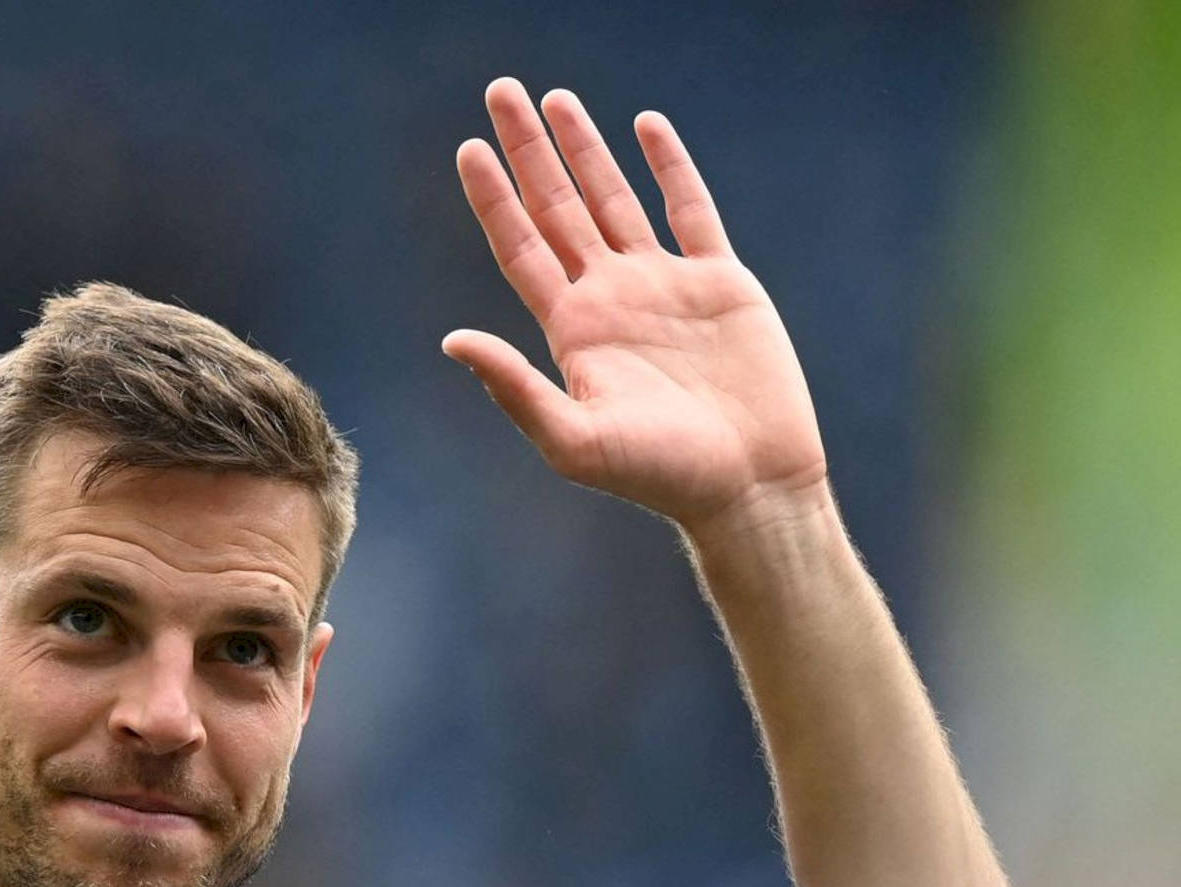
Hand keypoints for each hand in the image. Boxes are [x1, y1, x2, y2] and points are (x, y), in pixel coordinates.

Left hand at [446, 81, 827, 531]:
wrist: (746, 482)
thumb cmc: (659, 475)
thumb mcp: (574, 440)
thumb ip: (514, 389)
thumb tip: (452, 340)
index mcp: (572, 332)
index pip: (520, 247)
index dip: (493, 198)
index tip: (469, 148)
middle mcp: (610, 299)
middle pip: (557, 208)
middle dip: (527, 151)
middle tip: (499, 91)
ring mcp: (663, 285)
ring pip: (613, 198)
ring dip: (584, 149)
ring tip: (554, 99)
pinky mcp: (718, 281)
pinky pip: (688, 208)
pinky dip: (667, 166)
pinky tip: (644, 127)